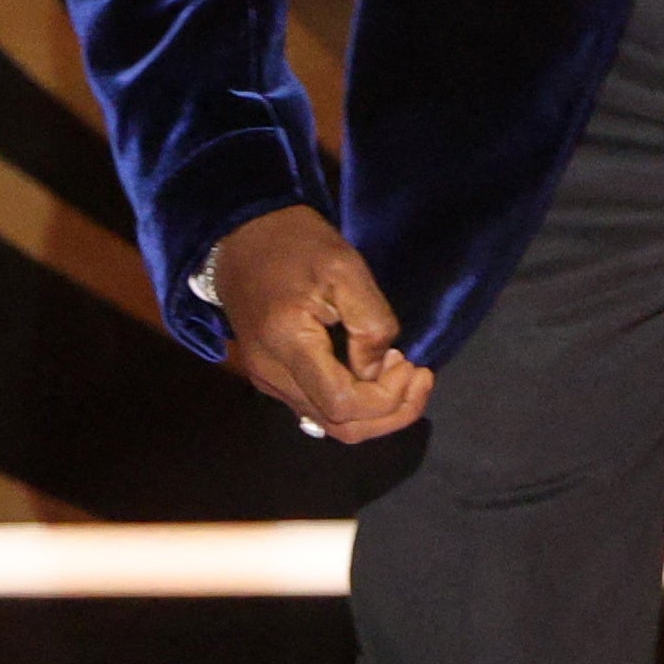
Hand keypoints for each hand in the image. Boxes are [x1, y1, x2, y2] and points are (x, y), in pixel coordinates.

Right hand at [207, 205, 433, 443]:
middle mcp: (271, 375)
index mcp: (287, 344)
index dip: (386, 397)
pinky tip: (375, 376)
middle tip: (420, 377)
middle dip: (390, 413)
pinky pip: (318, 408)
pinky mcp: (270, 378)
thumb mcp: (347, 269)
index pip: (342, 403)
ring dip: (375, 412)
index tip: (410, 362)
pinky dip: (355, 404)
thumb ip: (370, 323)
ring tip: (403, 376)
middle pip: (339, 427)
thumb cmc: (298, 245)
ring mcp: (267, 381)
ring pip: (329, 425)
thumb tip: (378, 371)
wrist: (244, 237)